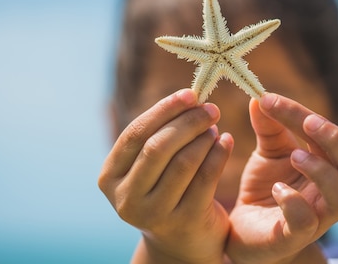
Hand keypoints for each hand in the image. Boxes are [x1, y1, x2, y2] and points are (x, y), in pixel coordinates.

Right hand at [98, 89, 233, 262]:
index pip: (135, 134)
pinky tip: (227, 142)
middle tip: (211, 108)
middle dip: (187, 121)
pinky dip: (219, 154)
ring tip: (215, 126)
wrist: (182, 243)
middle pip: (157, 147)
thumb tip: (188, 97)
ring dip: (203, 137)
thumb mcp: (148, 169)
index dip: (163, 110)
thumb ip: (156, 137)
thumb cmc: (166, 193)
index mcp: (110, 177)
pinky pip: (205, 179)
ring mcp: (153, 214)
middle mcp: (126, 199)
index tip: (189, 94)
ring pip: (183, 162)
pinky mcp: (183, 222)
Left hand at [226, 93, 337, 263]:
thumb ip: (269, 127)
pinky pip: (306, 222)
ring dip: (322, 171)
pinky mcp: (293, 237)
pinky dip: (294, 202)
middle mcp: (331, 194)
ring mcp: (318, 218)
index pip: (334, 138)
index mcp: (330, 168)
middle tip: (307, 123)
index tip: (269, 100)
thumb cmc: (267, 189)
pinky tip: (276, 189)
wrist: (245, 231)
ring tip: (294, 156)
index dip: (305, 114)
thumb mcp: (268, 153)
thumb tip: (260, 97)